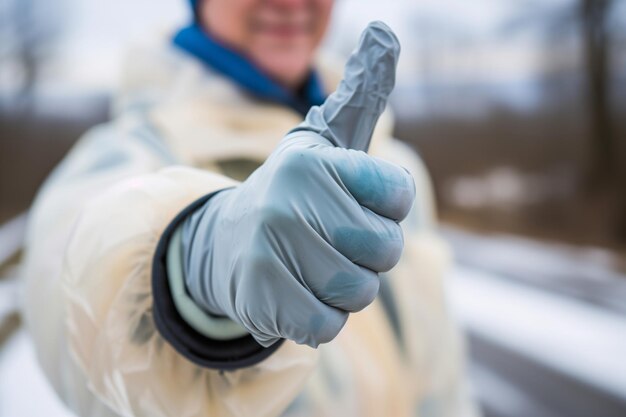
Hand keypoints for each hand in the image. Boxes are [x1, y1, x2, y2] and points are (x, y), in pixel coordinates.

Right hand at [182, 22, 414, 347]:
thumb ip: (360, 98)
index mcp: (314, 159)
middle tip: (332, 244)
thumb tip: (387, 35)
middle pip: (385, 249)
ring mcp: (271, 245)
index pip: (398, 194)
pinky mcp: (259, 295)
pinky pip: (328, 325)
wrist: (221, 244)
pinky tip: (295, 295)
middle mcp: (290, 196)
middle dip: (367, 257)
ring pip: (359, 291)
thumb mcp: (321, 147)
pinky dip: (319, 318)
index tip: (358, 207)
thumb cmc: (292, 199)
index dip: (386, 211)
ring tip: (311, 269)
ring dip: (344, 290)